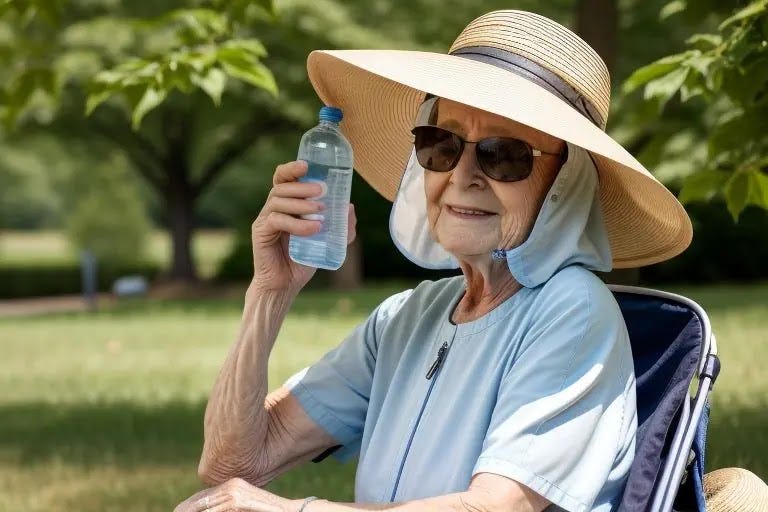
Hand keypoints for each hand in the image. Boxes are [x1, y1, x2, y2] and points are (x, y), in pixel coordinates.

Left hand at [173, 478, 302, 511]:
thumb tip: (211, 509)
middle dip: (185, 510)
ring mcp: (234, 491)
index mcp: (232, 485)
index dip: (187, 507)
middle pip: (199, 501)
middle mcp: (232, 484)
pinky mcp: (238, 501)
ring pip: (203, 507)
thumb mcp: (244, 508)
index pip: (202, 497)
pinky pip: (214, 511)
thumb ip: (230, 508)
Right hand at [250, 160, 356, 294]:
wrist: (285, 284)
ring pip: (278, 201)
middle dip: (301, 185)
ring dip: (300, 203)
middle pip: (281, 186)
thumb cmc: (303, 260)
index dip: (292, 169)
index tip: (307, 165)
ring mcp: (265, 220)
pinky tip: (313, 229)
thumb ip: (341, 227)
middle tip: (321, 190)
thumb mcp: (328, 241)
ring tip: (320, 211)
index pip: (284, 179)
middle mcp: (272, 208)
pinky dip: (296, 223)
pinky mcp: (261, 233)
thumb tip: (349, 208)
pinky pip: (276, 221)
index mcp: (286, 205)